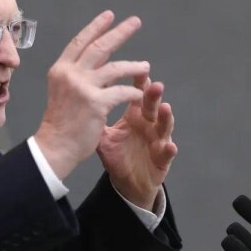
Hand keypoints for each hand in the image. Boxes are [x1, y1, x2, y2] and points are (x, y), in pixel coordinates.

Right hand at [34, 11, 149, 179]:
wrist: (55, 146)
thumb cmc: (60, 121)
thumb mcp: (63, 90)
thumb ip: (79, 74)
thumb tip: (101, 59)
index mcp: (60, 69)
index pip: (80, 42)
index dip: (96, 27)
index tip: (110, 15)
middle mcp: (70, 74)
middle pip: (99, 47)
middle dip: (119, 33)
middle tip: (135, 22)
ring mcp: (83, 87)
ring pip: (115, 68)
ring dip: (134, 65)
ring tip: (145, 65)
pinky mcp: (96, 103)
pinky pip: (122, 92)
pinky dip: (133, 92)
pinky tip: (140, 94)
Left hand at [97, 76, 177, 210]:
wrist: (128, 181)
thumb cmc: (118, 155)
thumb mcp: (104, 135)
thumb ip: (96, 116)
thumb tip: (80, 95)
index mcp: (135, 115)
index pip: (137, 94)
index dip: (138, 81)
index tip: (137, 68)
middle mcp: (149, 124)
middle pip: (152, 105)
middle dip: (153, 95)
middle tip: (154, 83)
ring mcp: (157, 140)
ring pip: (164, 126)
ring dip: (166, 117)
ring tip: (165, 108)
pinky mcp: (162, 160)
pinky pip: (167, 154)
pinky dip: (169, 150)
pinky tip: (170, 145)